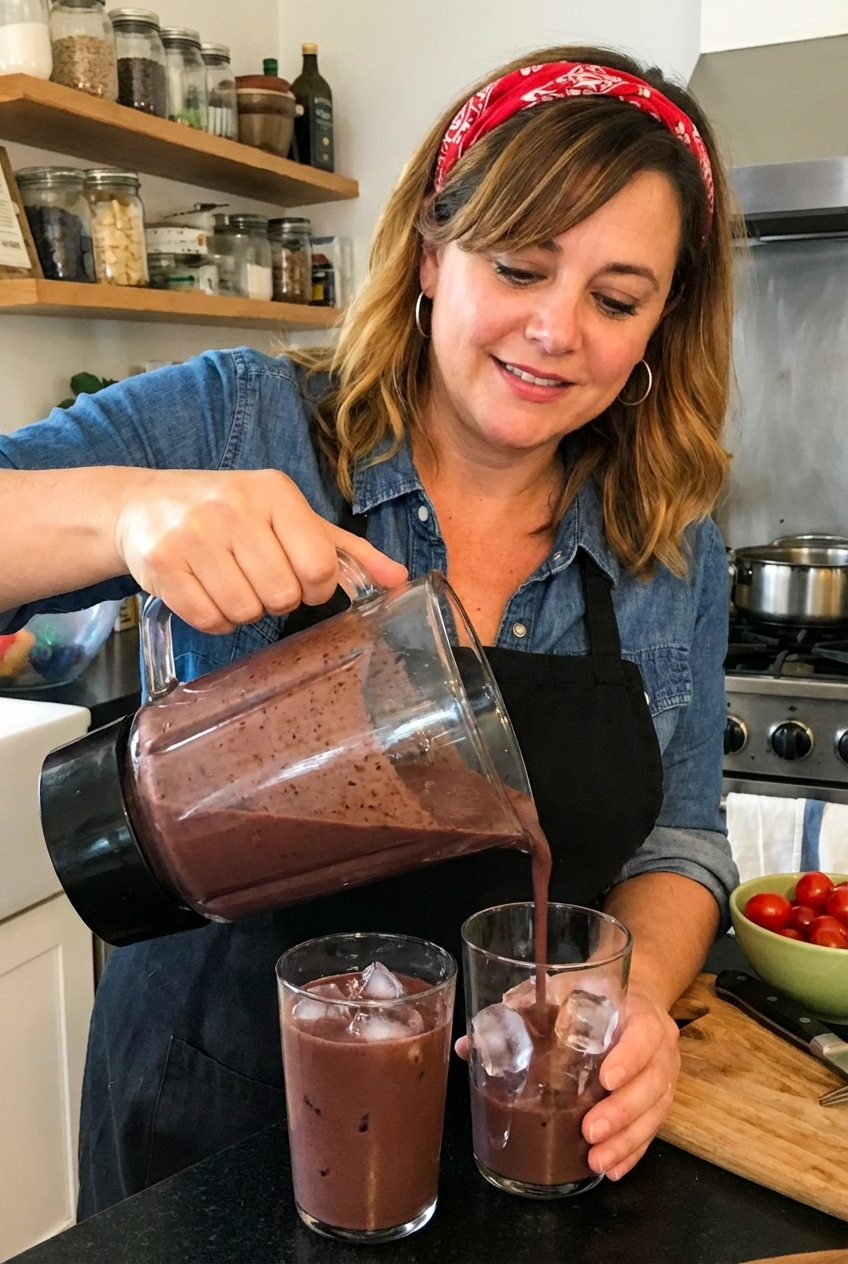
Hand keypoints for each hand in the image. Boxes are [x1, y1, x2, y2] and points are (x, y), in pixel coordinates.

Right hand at [114, 468, 406, 633]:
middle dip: (276, 600)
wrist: (142, 505)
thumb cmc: (229, 514)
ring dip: (243, 612)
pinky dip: (214, 619)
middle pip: (282, 595)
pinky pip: (209, 620)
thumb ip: (346, 551)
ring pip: (245, 612)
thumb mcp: (289, 519)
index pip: (319, 566)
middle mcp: (233, 507)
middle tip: (258, 580)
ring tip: (229, 583)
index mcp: (273, 492)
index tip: (300, 580)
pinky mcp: (162, 563)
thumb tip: (400, 579)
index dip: (316, 587)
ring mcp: (193, 534)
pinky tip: (205, 592)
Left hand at [454, 987, 678, 1182]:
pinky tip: (613, 1168)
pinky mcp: (659, 1098)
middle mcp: (659, 1046)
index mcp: (638, 1011)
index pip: (644, 1033)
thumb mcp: (563, 988)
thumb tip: (468, 1046)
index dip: (629, 1056)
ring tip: (597, 1160)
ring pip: (655, 1111)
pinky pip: (653, 1129)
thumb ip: (521, 1010)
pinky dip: (634, 1151)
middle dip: (622, 1111)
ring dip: (626, 1140)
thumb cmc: (592, 991)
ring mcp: (663, 1074)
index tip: (606, 1077)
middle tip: (590, 1131)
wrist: (635, 994)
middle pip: (652, 1082)